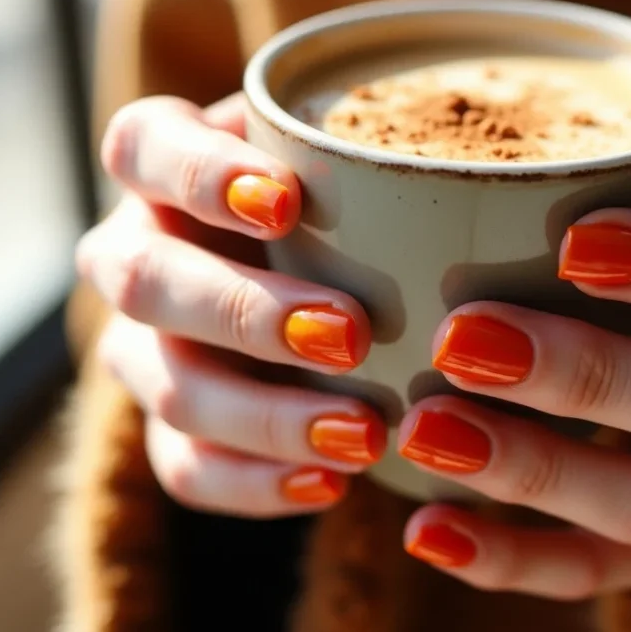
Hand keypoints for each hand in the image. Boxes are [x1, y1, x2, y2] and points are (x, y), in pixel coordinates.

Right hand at [77, 95, 383, 516]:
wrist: (303, 274)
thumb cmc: (336, 196)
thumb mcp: (347, 158)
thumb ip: (371, 154)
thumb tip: (494, 160)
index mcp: (162, 165)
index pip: (144, 148)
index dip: (198, 174)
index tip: (284, 201)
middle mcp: (135, 253)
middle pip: (147, 281)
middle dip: (248, 311)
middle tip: (351, 335)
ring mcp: (141, 345)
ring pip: (170, 389)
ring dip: (268, 416)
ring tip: (365, 433)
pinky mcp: (167, 424)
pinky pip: (186, 467)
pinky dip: (256, 483)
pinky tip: (332, 483)